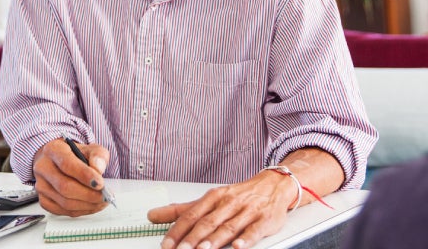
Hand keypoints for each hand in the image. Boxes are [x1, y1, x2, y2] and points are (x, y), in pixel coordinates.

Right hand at [32, 138, 111, 215]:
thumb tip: (98, 169)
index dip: (84, 175)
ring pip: (64, 202)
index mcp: (53, 150)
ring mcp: (41, 186)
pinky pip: (63, 211)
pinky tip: (91, 206)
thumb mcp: (90, 148)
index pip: (67, 164)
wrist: (60, 161)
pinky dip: (81, 211)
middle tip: (105, 196)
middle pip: (65, 187)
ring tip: (102, 202)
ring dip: (87, 205)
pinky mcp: (44, 200)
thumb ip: (98, 155)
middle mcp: (43, 168)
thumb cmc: (75, 155)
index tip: (100, 183)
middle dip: (89, 195)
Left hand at [148, 170, 294, 248]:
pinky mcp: (264, 220)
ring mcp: (247, 212)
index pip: (191, 215)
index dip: (177, 230)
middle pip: (207, 222)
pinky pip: (254, 231)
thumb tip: (153, 215)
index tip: (166, 244)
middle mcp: (229, 203)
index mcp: (214, 197)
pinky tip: (238, 247)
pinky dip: (246, 240)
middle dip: (193, 238)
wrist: (274, 184)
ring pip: (228, 227)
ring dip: (215, 239)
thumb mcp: (210, 198)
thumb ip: (182, 209)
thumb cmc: (239, 195)